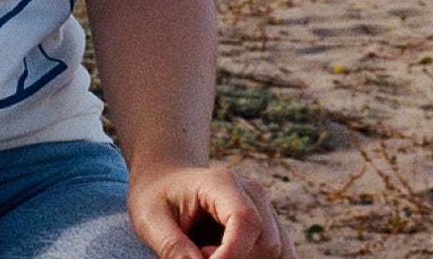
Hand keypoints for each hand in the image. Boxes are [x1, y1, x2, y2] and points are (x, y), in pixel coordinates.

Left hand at [128, 165, 297, 258]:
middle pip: (265, 241)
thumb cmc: (157, 197)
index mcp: (222, 183)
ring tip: (210, 253)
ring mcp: (265, 209)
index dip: (232, 254)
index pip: (246, 221)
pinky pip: (282, 254)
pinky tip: (232, 258)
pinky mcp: (269, 227)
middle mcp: (252, 193)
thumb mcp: (150, 219)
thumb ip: (172, 246)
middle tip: (198, 253)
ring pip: (278, 251)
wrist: (166, 181)